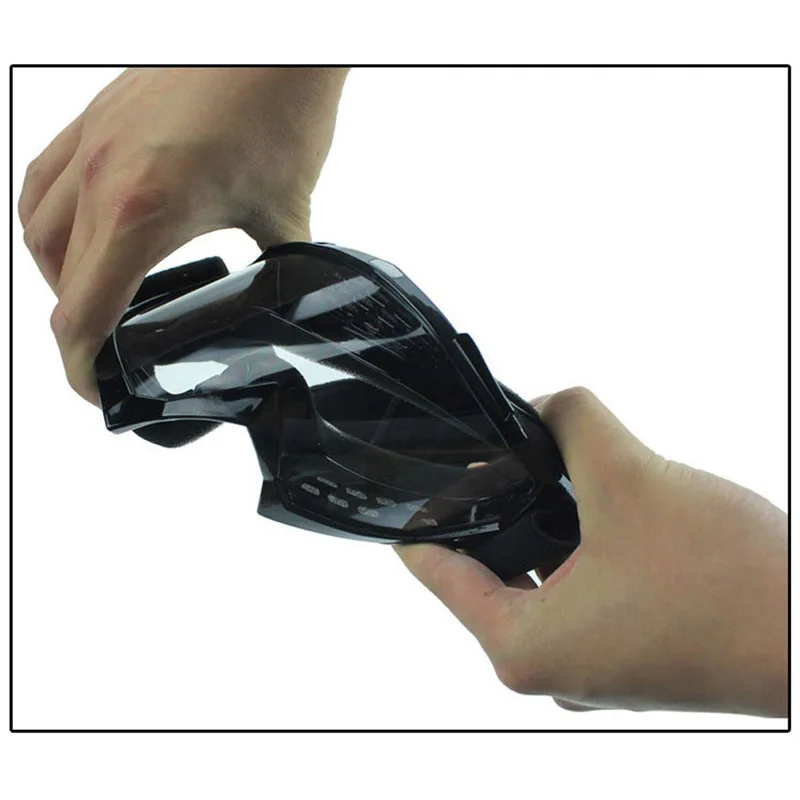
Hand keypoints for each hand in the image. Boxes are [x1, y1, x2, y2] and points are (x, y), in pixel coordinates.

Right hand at [18, 67, 347, 404]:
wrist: (277, 37)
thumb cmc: (281, 107)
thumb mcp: (287, 211)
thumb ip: (281, 266)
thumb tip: (289, 299)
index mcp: (143, 211)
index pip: (83, 313)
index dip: (82, 368)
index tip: (100, 390)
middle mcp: (100, 177)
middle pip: (57, 282)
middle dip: (78, 332)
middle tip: (111, 356)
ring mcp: (90, 141)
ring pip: (35, 230)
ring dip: (58, 278)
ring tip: (96, 301)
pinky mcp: (94, 117)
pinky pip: (42, 180)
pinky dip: (48, 220)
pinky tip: (79, 234)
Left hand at [394, 387, 787, 716]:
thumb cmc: (734, 588)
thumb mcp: (633, 479)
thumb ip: (575, 424)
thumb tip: (548, 404)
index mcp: (524, 646)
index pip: (435, 568)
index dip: (418, 514)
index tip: (405, 478)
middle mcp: (550, 665)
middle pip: (487, 568)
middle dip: (493, 507)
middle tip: (494, 456)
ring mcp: (590, 662)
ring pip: (538, 575)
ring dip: (541, 522)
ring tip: (548, 473)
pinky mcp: (625, 650)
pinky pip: (577, 588)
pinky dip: (576, 545)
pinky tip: (589, 506)